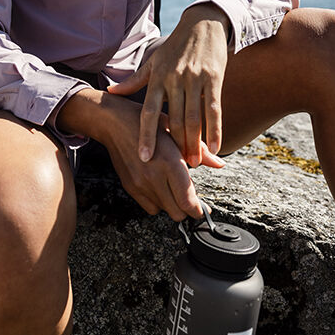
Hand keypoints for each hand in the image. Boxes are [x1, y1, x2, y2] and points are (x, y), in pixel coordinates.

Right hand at [56, 88, 223, 220]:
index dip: (198, 210)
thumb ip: (199, 150)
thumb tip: (220, 164)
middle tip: (190, 198)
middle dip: (187, 208)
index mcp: (170, 162)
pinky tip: (159, 186)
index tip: (203, 210)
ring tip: (173, 187)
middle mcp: (154, 177)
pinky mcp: (130, 187)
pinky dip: (158, 202)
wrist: (114, 123)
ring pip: (164, 211)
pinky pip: (150, 207)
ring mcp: (140, 184)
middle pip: (178, 212)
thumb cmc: (148, 122)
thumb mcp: (176, 130)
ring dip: (172, 204)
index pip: (187, 201)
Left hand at [107, 3, 229, 166]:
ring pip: (193, 117)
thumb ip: (134, 80)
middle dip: (176, 145)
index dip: (146, 135)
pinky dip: (215, 130)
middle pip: (174, 119)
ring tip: (194, 162)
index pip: (149, 111)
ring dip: (194, 142)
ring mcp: (194, 78)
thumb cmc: (176, 46)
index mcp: (158, 77)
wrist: (203, 23)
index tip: (143, 157)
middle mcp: (174, 79)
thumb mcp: (154, 61)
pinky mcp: (214, 78)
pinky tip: (215, 147)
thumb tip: (110, 91)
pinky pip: (214, 109)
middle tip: (180, 167)